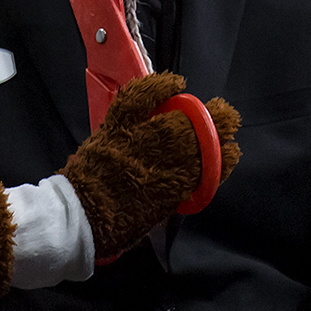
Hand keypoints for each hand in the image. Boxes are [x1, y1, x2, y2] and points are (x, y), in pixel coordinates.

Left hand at [58, 72, 241, 261]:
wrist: (77, 220)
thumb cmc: (114, 227)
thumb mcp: (154, 218)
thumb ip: (172, 197)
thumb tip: (185, 183)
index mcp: (172, 191)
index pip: (208, 168)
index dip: (223, 157)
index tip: (233, 149)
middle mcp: (160, 165)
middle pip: (195, 140)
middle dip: (216, 127)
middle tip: (228, 118)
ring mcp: (137, 143)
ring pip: (174, 122)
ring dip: (195, 111)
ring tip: (208, 105)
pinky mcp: (116, 128)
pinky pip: (138, 101)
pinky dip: (156, 88)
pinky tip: (175, 83)